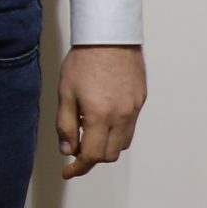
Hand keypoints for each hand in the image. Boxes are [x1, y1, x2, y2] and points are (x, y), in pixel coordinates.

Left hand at [57, 44, 145, 179]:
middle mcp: (121, 116)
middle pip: (109, 155)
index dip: (78, 168)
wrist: (109, 35)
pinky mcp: (141, 100)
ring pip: (122, 143)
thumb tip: (68, 150)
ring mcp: (134, 109)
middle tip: (77, 147)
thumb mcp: (65, 92)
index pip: (92, 155)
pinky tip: (104, 117)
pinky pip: (130, 126)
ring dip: (106, 145)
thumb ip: (66, 124)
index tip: (69, 171)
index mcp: (100, 115)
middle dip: (92, 157)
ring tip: (90, 130)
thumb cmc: (85, 60)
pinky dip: (117, 131)